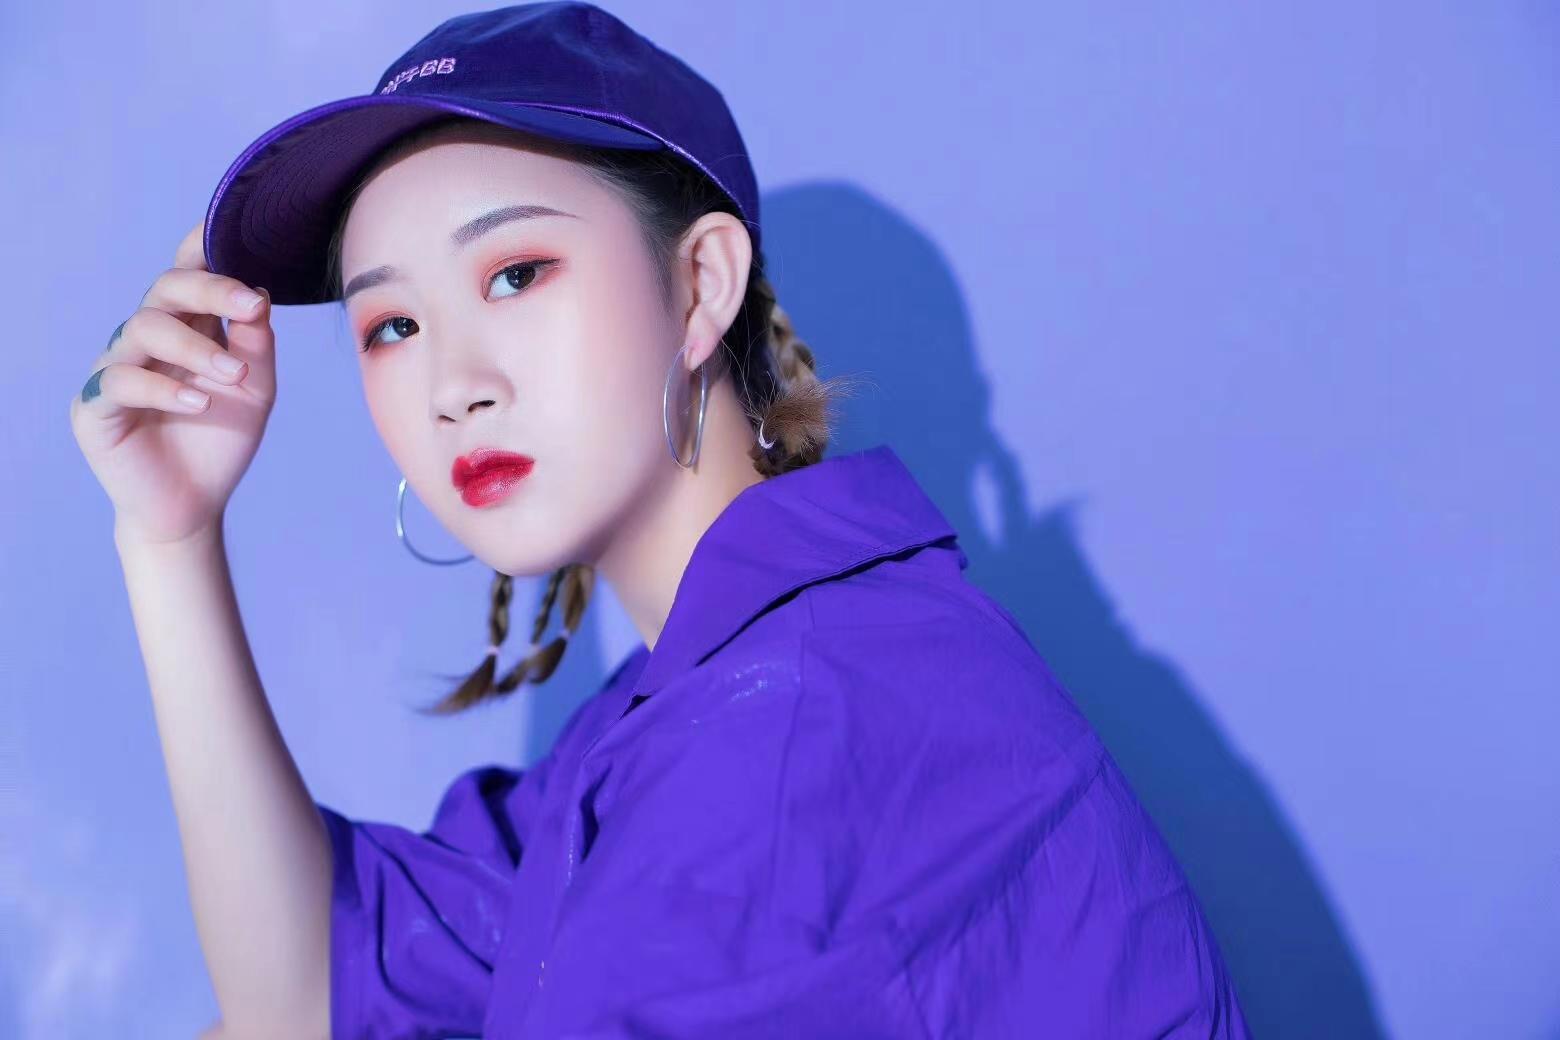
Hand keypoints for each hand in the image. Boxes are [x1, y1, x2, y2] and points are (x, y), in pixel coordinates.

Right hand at [69, 218, 278, 546]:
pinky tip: (199, 403)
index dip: (201, 247)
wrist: (196, 503)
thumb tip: (258, 292)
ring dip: (197, 348)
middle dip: (212, 290)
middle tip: (251, 308)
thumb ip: (254, 342)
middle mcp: (146, 337)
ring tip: (234, 377)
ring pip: (145, 328)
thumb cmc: (221, 439)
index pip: (187, 273)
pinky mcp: (94, 404)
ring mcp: (116, 366)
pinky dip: (164, 388)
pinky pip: (121, 379)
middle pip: (166, 289)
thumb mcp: (254, 389)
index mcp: (186, 326)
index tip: (231, 233)